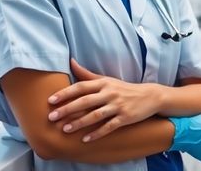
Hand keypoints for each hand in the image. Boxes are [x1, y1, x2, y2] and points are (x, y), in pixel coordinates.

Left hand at [47, 58, 161, 141]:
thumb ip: (87, 74)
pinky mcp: (125, 118)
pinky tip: (85, 139)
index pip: (81, 87)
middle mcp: (110, 93)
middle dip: (67, 109)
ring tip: (65, 129)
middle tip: (52, 117)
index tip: (51, 100)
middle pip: (85, 101)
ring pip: (95, 115)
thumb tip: (70, 61)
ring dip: (79, 123)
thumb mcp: (106, 79)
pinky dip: (97, 133)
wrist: (149, 96)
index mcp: (103, 83)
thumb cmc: (123, 88)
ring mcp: (118, 106)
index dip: (65, 93)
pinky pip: (109, 127)